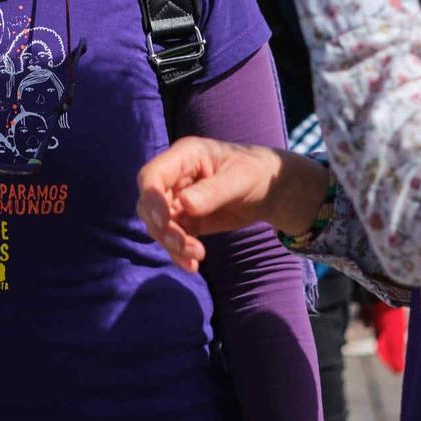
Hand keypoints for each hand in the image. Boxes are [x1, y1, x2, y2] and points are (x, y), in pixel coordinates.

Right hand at [137, 138, 328, 266]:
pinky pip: (172, 237)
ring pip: (157, 224)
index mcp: (184, 157)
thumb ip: (213, 191)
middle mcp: (175, 177)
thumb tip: (185, 205)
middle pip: (149, 204)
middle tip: (185, 246)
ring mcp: (177, 199)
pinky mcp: (185, 219)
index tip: (163, 221)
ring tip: (197, 256)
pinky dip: (178, 252)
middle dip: (162, 228)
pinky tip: (192, 264)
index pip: (152, 175)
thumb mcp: (241, 178)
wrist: (270, 190)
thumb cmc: (257, 172)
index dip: (151, 198)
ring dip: (171, 243)